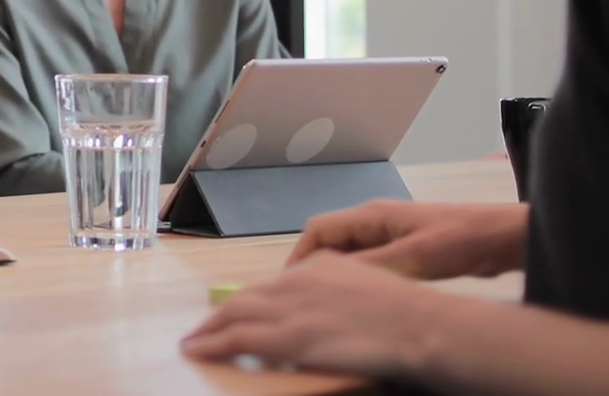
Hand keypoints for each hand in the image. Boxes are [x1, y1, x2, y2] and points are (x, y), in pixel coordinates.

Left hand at [181, 252, 441, 378]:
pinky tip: (196, 349)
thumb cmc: (411, 316)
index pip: (272, 284)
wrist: (421, 326)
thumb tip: (332, 311)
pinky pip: (237, 339)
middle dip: (223, 313)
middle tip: (206, 326)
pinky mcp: (286, 336)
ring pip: (233, 314)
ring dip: (209, 328)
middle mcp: (297, 280)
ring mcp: (289, 307)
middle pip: (247, 296)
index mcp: (319, 266)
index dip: (252, 301)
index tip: (238, 311)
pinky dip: (211, 343)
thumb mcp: (372, 286)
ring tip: (194, 340)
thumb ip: (344, 292)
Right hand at [288, 200, 527, 279]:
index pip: (318, 230)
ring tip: (334, 304)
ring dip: (341, 275)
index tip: (292, 285)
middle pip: (330, 242)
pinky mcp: (406, 249)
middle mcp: (374, 222)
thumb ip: (370, 266)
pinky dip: (362, 279)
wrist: (505, 237)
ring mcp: (391, 235)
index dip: (300, 256)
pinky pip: (372, 263)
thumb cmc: (459, 241)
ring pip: (351, 254)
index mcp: (370, 216)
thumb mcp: (413, 258)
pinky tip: (366, 300)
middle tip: (311, 300)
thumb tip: (329, 278)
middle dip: (316, 268)